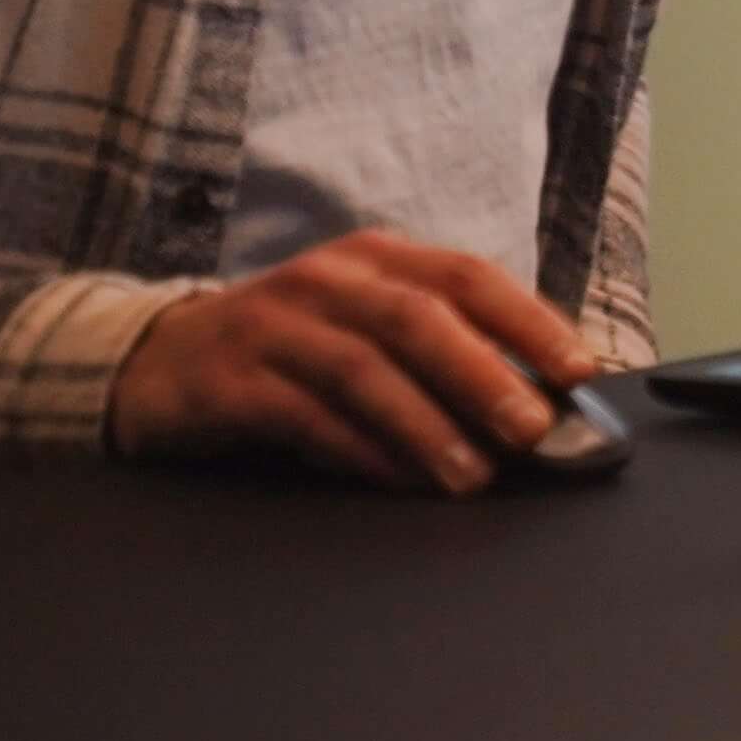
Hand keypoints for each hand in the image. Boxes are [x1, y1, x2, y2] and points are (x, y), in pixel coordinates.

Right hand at [106, 232, 587, 493]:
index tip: (580, 371)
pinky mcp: (228, 379)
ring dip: (426, 425)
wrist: (161, 363)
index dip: (529, 322)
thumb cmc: (293, 352)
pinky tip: (395, 480)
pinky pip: (303, 415)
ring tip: (471, 475)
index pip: (468, 277)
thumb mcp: (368, 333)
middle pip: (419, 318)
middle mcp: (328, 280)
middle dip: (483, 375)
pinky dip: (358, 449)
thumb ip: (442, 357)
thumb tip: (539, 408)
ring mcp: (273, 325)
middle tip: (532, 430)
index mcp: (377, 260)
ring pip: (363, 368)